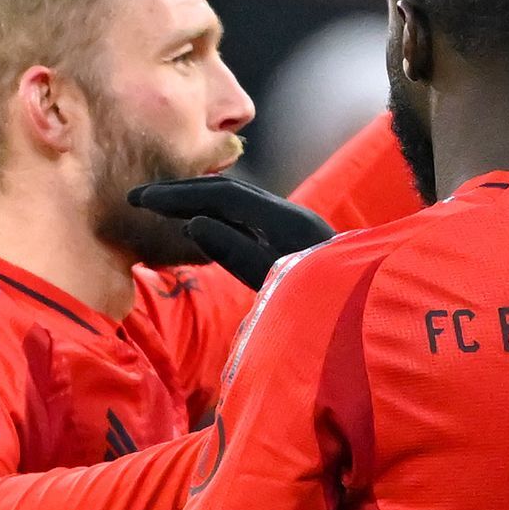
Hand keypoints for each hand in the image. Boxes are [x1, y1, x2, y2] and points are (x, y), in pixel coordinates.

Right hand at [131, 173, 334, 287]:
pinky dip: (217, 217)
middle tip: (139, 198)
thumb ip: (237, 252)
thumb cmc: (325, 307)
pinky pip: (247, 219)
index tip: (140, 200)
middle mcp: (289, 215)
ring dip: (198, 202)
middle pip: (228, 192)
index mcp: (285, 221)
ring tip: (160, 209)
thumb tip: (194, 223)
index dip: (178, 195)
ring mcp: (293, 227)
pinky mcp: (293, 242)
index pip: (222, 196)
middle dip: (182, 192)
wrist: (368, 317)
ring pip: (237, 203)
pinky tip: (197, 226)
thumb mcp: (276, 283)